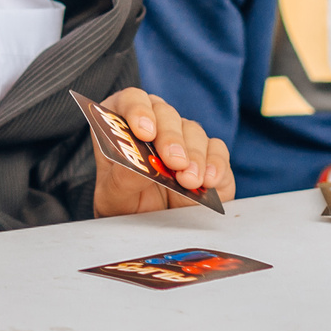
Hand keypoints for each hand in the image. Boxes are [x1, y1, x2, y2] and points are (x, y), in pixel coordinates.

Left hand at [91, 87, 234, 215]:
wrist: (150, 230)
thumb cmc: (124, 206)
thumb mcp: (113, 198)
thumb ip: (121, 180)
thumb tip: (139, 166)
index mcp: (123, 125)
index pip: (131, 100)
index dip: (138, 110)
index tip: (144, 132)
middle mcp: (156, 125)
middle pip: (165, 113)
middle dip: (171, 137)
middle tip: (174, 161)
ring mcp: (184, 140)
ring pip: (192, 131)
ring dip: (193, 155)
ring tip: (189, 181)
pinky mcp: (210, 157)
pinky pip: (217, 150)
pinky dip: (215, 163)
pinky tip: (209, 180)